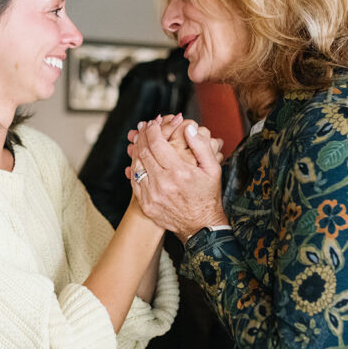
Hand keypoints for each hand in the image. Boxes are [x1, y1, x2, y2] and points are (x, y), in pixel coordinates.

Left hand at [127, 119, 226, 240]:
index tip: (153, 123)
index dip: (153, 130)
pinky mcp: (146, 204)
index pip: (157, 144)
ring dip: (136, 150)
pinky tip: (138, 159)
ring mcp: (152, 195)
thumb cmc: (208, 195)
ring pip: (136, 165)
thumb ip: (201, 146)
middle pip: (144, 152)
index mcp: (179, 172)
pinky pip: (134, 181)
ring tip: (140, 139)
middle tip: (144, 127)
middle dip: (143, 136)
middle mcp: (163, 183)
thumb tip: (189, 128)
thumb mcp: (213, 169)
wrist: (201, 225)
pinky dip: (134, 167)